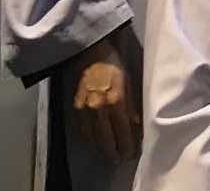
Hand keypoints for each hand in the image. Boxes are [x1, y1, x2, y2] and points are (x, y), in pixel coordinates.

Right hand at [70, 34, 140, 162]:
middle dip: (114, 151)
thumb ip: (132, 104)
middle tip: (121, 158)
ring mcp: (84, 109)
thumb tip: (136, 124)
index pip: (123, 130)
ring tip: (110, 154)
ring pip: (92, 138)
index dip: (128, 144)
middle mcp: (98, 108)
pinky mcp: (74, 108)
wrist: (87, 51)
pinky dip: (89, 139)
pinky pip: (81, 130)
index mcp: (115, 100)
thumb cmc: (113, 63)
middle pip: (106, 139)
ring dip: (101, 148)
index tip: (132, 152)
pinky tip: (95, 142)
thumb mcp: (129, 80)